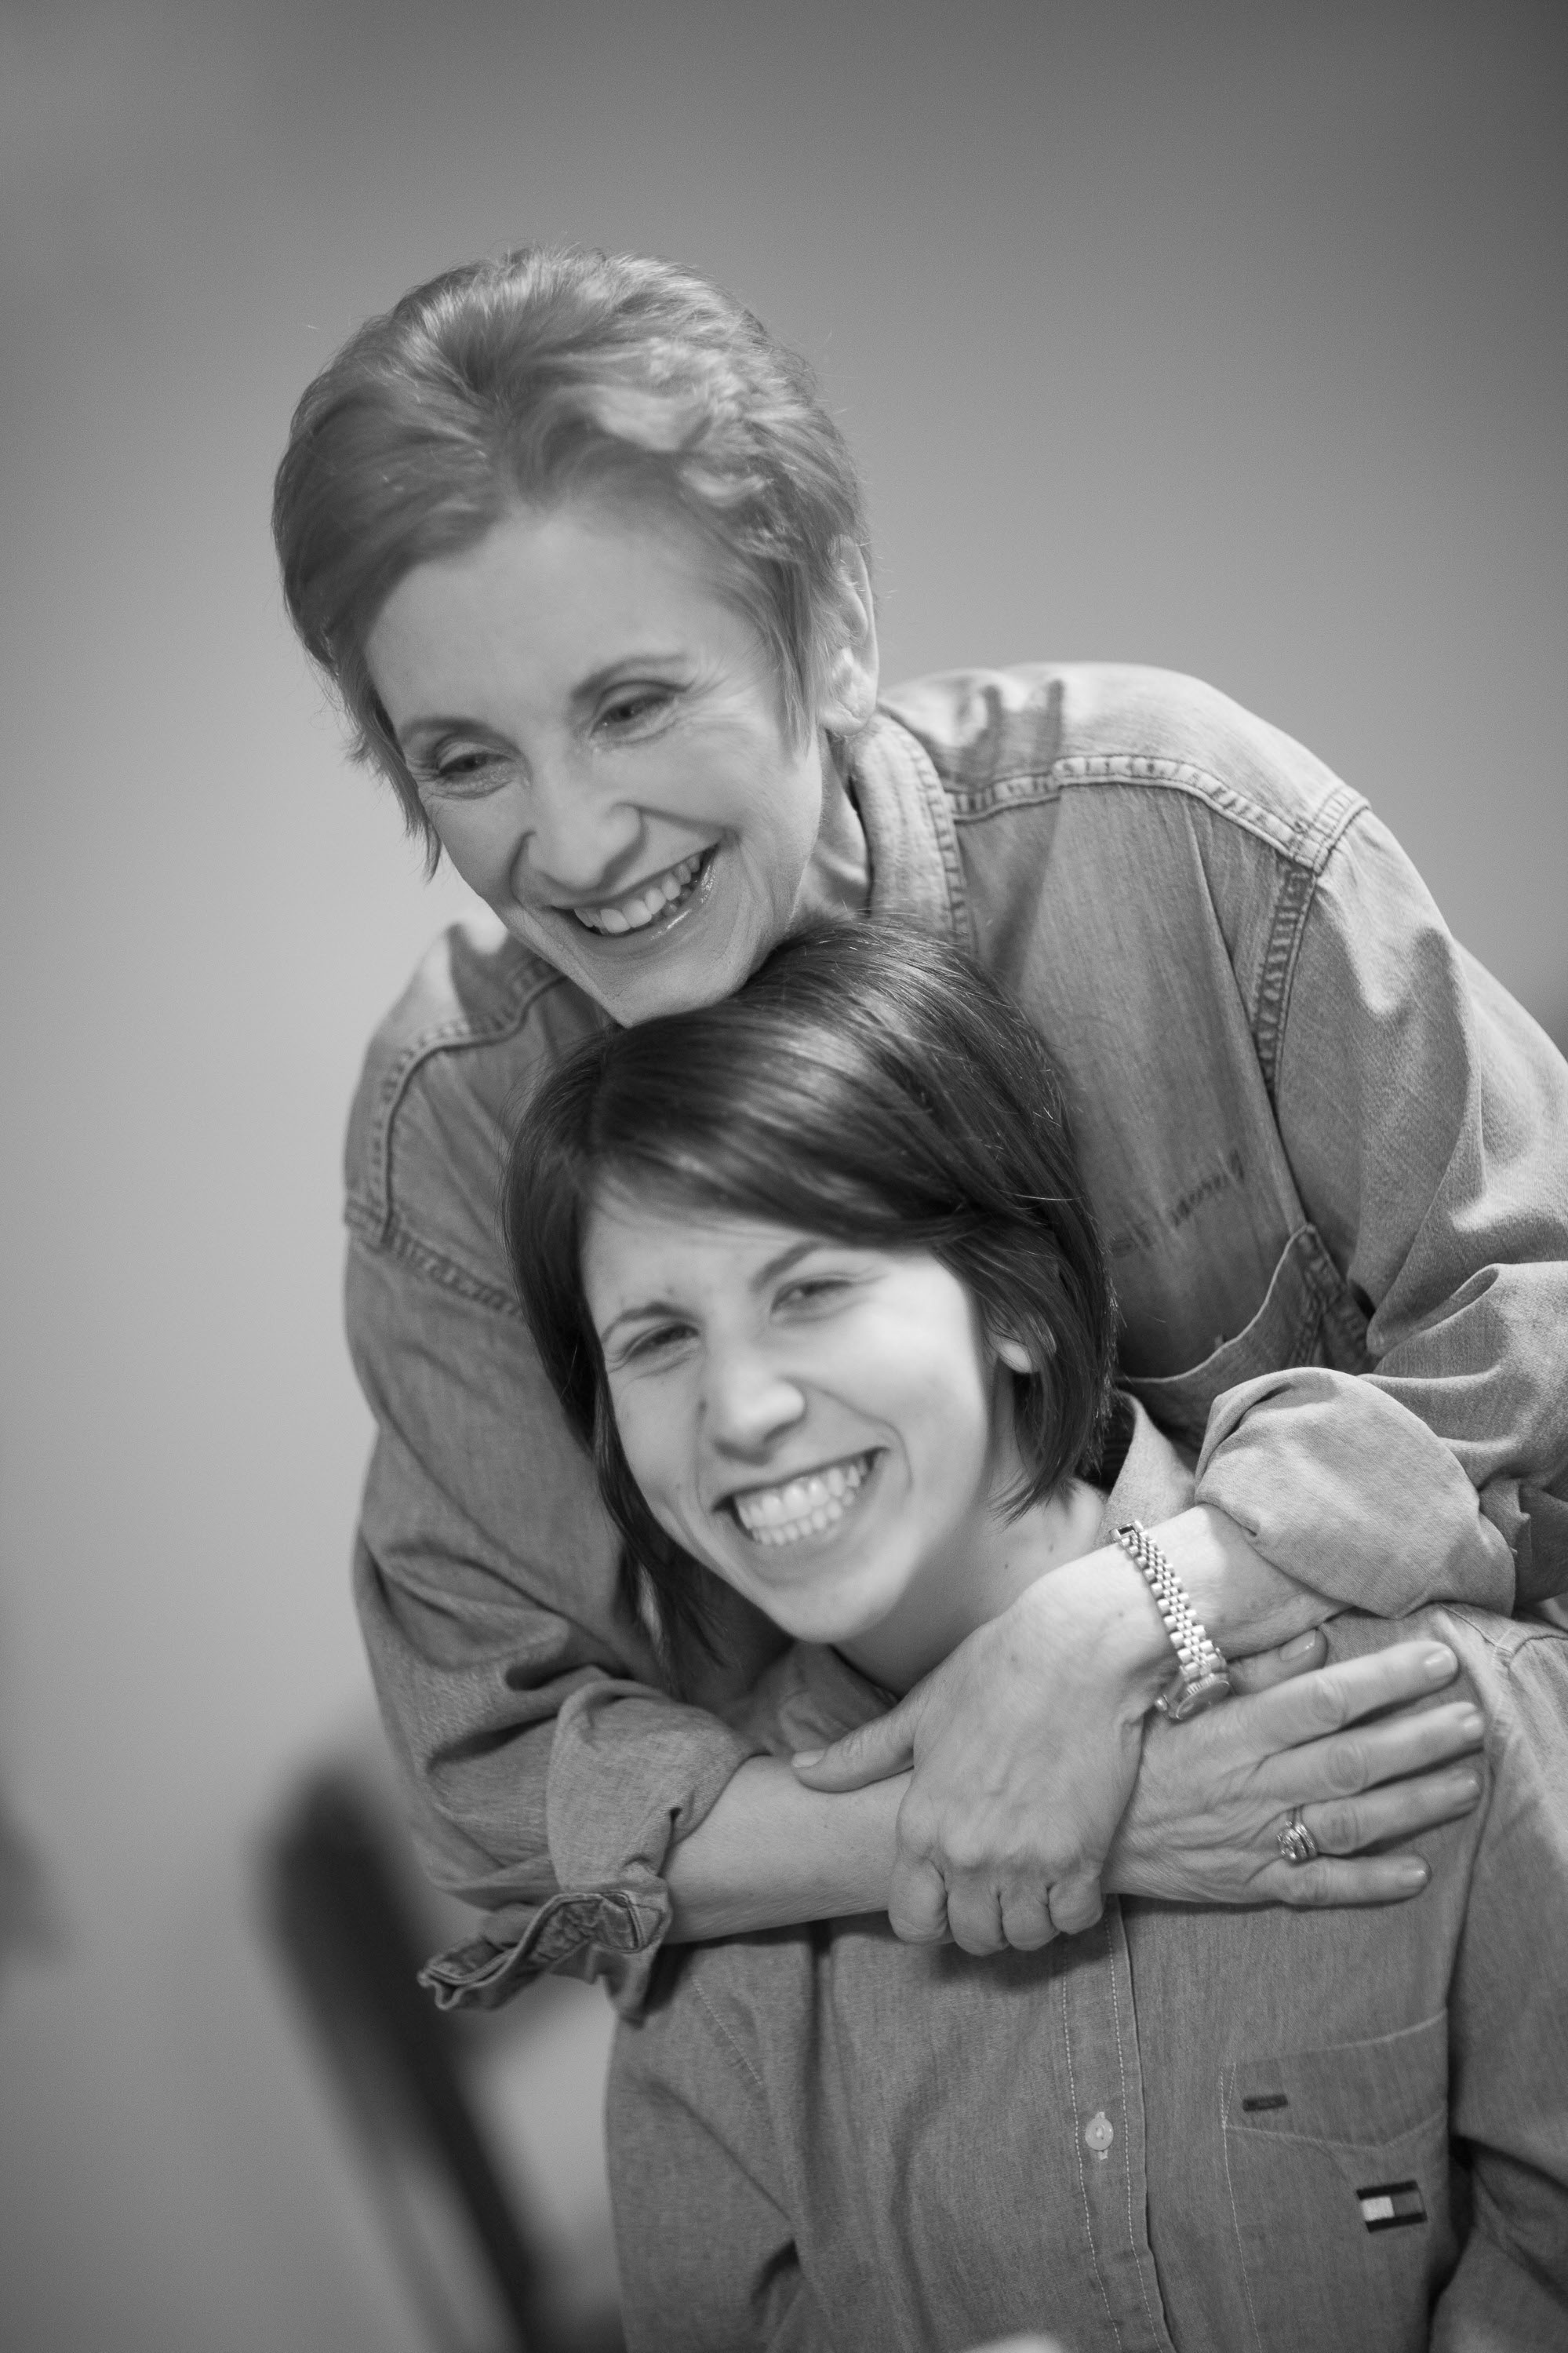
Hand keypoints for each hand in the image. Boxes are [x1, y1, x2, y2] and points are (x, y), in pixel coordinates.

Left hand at [792, 1552, 1170, 1951]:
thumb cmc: (995, 1671)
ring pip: (1024, 1936)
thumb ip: (859, 1756)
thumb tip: (801, 1772)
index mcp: (922, 1823)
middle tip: (998, 1886)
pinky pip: (1073, 1920)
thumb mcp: (918, 1712)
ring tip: (1035, 1882)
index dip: (932, 1916)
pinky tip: (1070, 1873)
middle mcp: (968, 1853)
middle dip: (983, 1920)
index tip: (951, 1894)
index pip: (914, 1923)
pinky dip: (1073, 1907)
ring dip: (1030, 1917)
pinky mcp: (1081, 1854)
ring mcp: (1025, 1859)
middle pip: (973, 1938)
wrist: (1076, 1650)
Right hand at [1109, 1632, 1485, 1905]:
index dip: (1386, 1681)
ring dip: (1413, 1805)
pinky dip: (1368, 1884)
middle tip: (1473, 1723)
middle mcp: (1251, 1785)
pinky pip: (1316, 1887)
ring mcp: (1252, 1839)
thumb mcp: (1168, 1695)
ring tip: (1466, 1783)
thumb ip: (1244, 1668)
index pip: (1324, 1701)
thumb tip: (1313, 1640)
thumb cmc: (1125, 1750)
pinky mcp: (1246, 1882)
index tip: (1437, 1663)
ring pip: (1348, 1823)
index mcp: (1232, 1730)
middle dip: (1420, 1740)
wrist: (1072, 1830)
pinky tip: (1415, 1873)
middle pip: (1352, 1761)